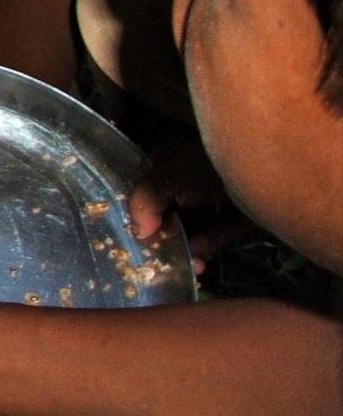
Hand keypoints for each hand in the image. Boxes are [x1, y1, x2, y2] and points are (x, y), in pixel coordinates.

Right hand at [127, 135, 249, 274]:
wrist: (277, 167)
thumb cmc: (211, 163)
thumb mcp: (167, 178)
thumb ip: (145, 202)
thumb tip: (138, 231)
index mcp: (171, 153)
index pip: (147, 183)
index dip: (139, 209)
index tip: (139, 237)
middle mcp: (195, 169)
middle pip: (172, 203)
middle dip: (166, 232)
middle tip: (162, 257)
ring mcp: (222, 187)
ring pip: (198, 218)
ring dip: (189, 242)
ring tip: (187, 262)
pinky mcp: (246, 206)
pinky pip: (223, 225)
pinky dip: (212, 240)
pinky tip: (203, 254)